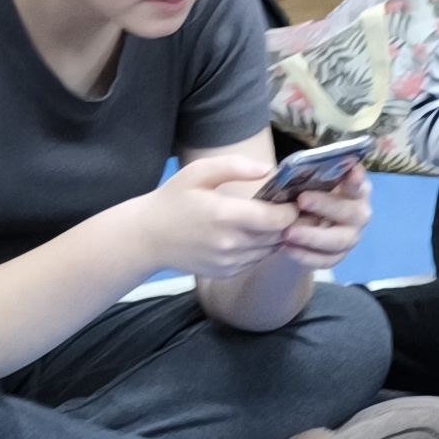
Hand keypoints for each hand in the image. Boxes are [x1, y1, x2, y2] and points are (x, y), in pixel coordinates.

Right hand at [134, 154, 301, 279]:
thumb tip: (268, 169)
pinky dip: (258, 248)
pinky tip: (246, 234)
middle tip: (282, 206)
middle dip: (285, 222)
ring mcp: (229, 262)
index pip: (278, 219)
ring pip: (269, 250)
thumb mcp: (198, 173)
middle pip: (278, 235)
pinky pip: (255, 260)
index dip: (290, 209)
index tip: (290, 199)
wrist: (147, 238)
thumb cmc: (173, 200)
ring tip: (265, 219)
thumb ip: (234, 166)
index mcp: (226, 215)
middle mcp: (231, 243)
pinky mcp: (226, 272)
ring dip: (273, 235)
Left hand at [277, 162, 368, 270]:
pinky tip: (285, 248)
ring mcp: (351, 237)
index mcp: (356, 190)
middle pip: (349, 212)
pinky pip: (325, 260)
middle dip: (325, 206)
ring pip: (338, 241)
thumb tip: (291, 165)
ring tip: (288, 233)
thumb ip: (311, 174)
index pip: (359, 183)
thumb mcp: (309, 180)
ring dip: (312, 237)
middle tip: (301, 200)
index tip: (352, 171)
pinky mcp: (339, 256)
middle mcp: (359, 214)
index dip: (356, 179)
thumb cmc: (308, 193)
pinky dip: (305, 256)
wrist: (304, 223)